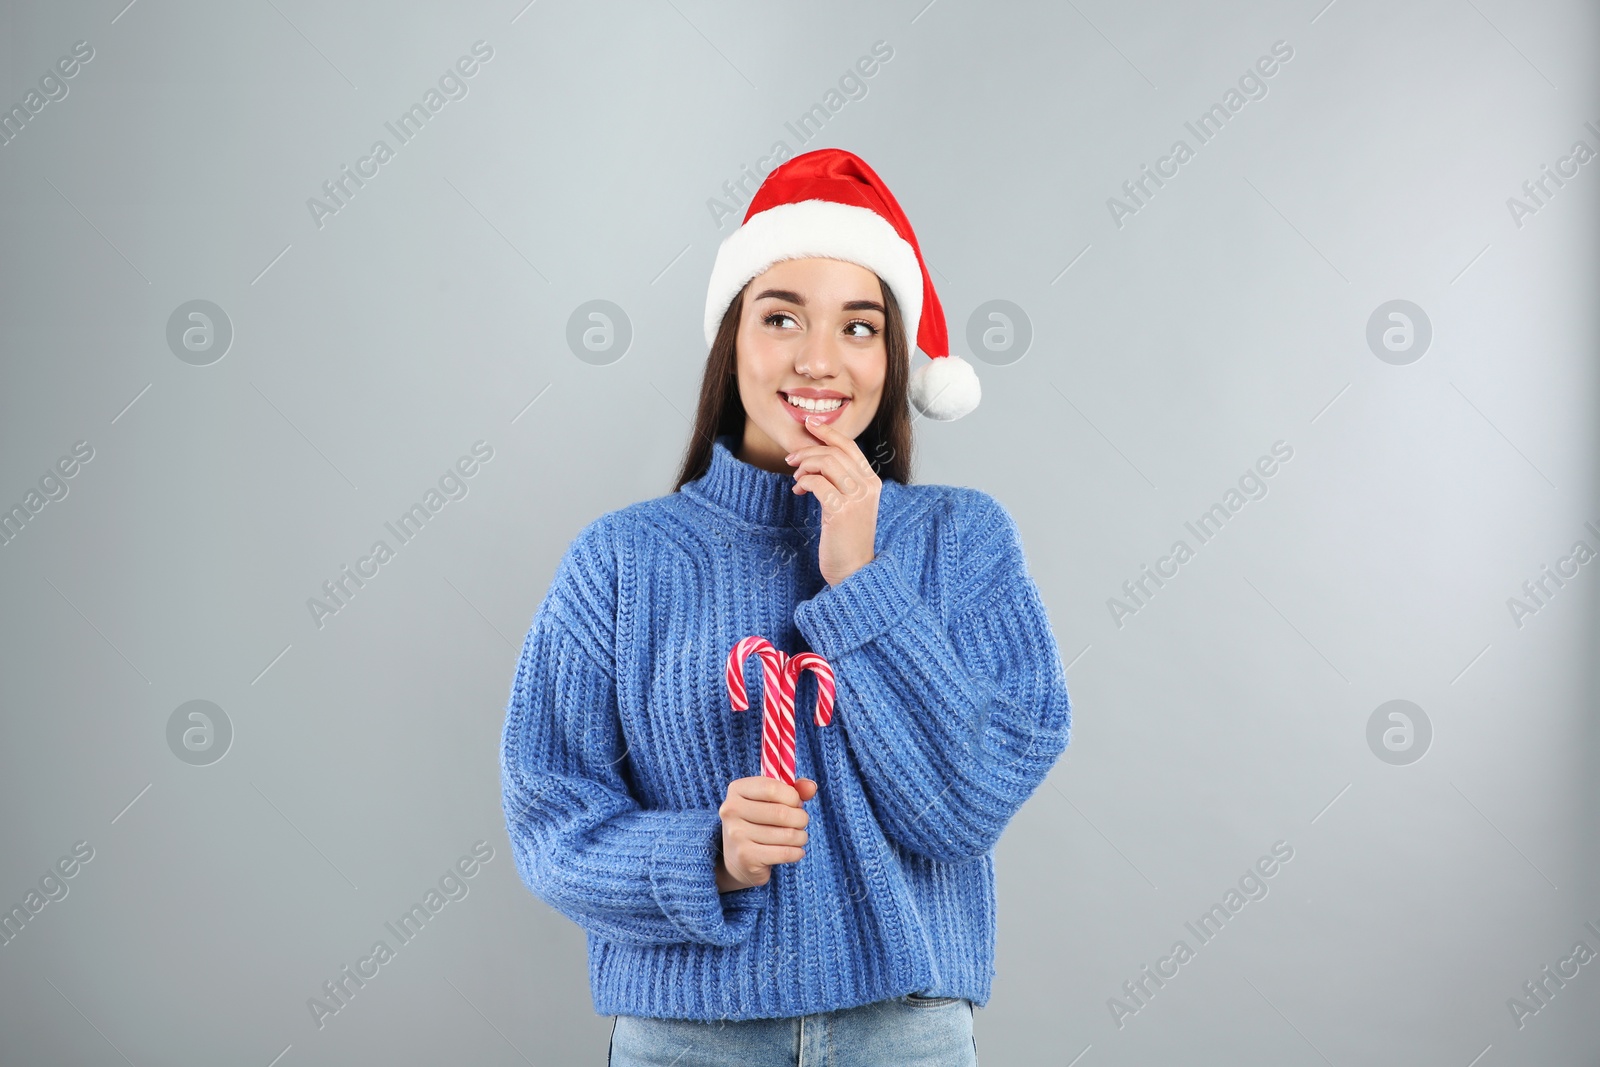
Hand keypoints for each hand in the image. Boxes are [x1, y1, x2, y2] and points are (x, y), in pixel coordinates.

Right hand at [715, 775, 817, 891]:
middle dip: (801, 818)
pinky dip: (797, 852)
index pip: (772, 788)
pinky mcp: (746, 857)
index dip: (793, 796)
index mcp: (736, 790)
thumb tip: (811, 787)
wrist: (736, 858)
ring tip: (798, 837)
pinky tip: (796, 851)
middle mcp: (731, 811)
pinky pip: (785, 853)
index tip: (796, 803)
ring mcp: (736, 835)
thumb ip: (794, 789)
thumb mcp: (772, 800)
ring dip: (801, 836)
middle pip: (781, 813)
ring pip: (787, 834)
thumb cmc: (759, 822)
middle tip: (801, 822)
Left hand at [785, 416, 880, 586]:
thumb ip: (843, 482)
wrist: (853, 570)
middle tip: (791, 460)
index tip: (810, 424)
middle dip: (808, 451)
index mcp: (872, 482)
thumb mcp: (851, 505)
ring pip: (825, 463)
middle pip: (834, 452)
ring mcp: (856, 499)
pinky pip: (817, 483)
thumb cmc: (847, 539)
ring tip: (796, 479)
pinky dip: (803, 482)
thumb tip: (817, 460)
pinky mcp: (841, 511)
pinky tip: (798, 491)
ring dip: (804, 466)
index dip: (828, 432)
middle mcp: (868, 487)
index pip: (850, 446)